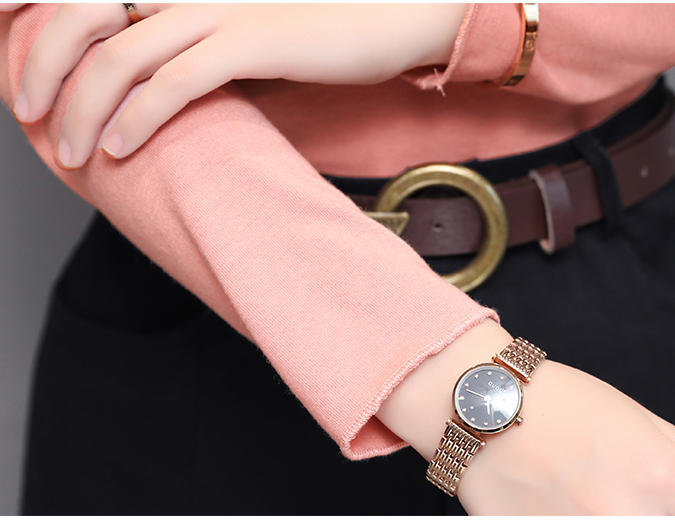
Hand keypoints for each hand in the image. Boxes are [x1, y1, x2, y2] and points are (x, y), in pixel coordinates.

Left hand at [11, 3, 466, 168]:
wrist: (388, 22)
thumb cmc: (317, 33)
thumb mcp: (241, 30)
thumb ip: (191, 43)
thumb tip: (151, 80)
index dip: (33, 9)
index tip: (9, 45)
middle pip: (82, 12)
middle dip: (41, 65)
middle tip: (29, 114)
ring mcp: (219, 9)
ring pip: (120, 55)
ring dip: (84, 107)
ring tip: (72, 151)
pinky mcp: (250, 42)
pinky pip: (174, 81)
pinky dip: (137, 117)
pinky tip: (119, 148)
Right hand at [378, 320, 674, 514]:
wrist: (480, 405)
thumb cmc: (560, 403)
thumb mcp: (644, 422)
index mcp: (659, 474)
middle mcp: (622, 512)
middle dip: (662, 521)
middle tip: (633, 501)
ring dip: (624, 523)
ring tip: (595, 499)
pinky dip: (577, 526)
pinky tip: (566, 508)